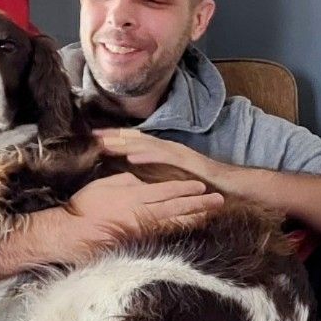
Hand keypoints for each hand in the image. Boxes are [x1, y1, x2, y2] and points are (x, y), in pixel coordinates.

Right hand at [64, 171, 223, 262]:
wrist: (71, 234)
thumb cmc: (83, 208)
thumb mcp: (103, 185)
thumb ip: (125, 181)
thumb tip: (141, 182)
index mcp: (133, 196)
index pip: (165, 192)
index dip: (185, 189)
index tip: (201, 187)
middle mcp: (141, 213)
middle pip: (176, 208)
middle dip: (198, 205)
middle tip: (218, 202)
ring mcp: (141, 231)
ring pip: (173, 223)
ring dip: (193, 219)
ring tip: (210, 216)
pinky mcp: (137, 244)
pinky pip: (162, 236)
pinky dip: (177, 232)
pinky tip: (188, 230)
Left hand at [96, 128, 229, 187]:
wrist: (228, 186)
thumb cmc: (198, 184)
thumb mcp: (169, 178)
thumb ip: (152, 174)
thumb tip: (128, 172)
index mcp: (162, 151)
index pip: (133, 141)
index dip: (113, 138)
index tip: (92, 138)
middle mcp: (167, 148)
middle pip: (136, 138)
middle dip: (114, 135)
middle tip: (92, 134)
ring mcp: (177, 153)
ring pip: (147, 144)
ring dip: (126, 142)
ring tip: (107, 142)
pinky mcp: (186, 162)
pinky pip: (164, 158)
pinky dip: (148, 156)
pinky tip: (133, 157)